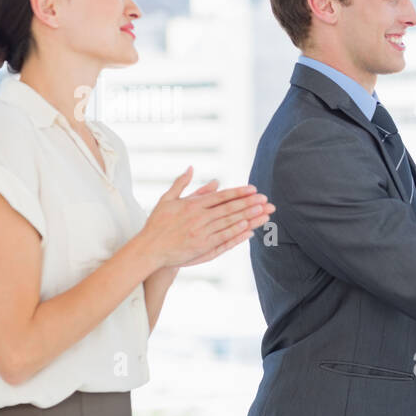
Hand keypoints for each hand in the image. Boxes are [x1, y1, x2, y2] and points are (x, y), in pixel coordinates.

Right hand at [140, 167, 274, 268]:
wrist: (149, 248)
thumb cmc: (157, 223)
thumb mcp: (167, 199)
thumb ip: (181, 183)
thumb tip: (191, 167)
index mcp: (192, 205)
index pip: (221, 196)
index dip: (238, 192)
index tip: (253, 189)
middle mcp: (199, 217)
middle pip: (229, 208)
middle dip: (249, 204)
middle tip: (266, 199)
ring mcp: (202, 232)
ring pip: (230, 223)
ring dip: (248, 217)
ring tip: (264, 212)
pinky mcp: (202, 246)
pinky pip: (224, 238)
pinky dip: (237, 233)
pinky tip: (249, 228)